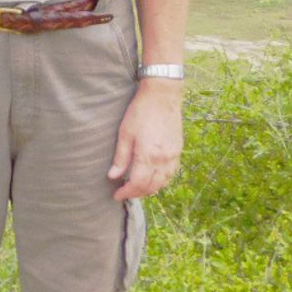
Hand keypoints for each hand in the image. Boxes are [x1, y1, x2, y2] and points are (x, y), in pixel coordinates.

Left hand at [107, 79, 183, 199]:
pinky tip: (152, 180)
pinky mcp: (178, 151)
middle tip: (124, 193)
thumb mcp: (125, 133)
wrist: (163, 97)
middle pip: (151, 186)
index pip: (138, 183)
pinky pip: (171, 174)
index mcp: (149, 155)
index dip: (127, 192)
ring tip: (136, 189)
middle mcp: (164, 159)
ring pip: (163, 183)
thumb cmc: (140, 112)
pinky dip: (161, 182)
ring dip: (150, 190)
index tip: (116, 195)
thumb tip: (113, 176)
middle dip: (137, 193)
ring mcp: (173, 156)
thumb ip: (121, 157)